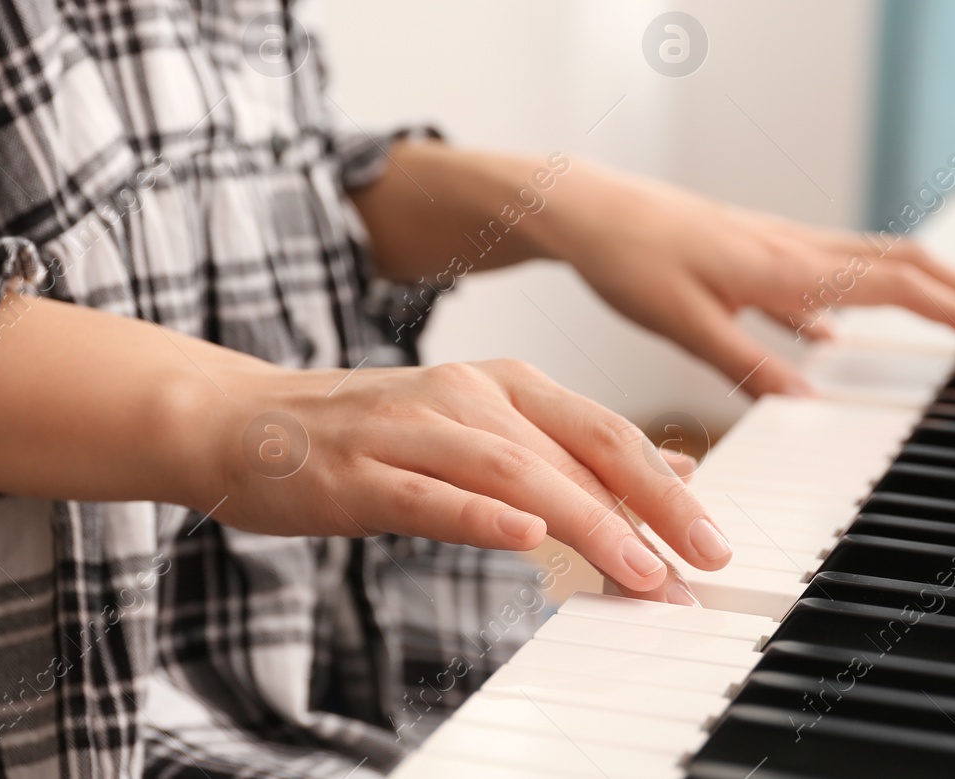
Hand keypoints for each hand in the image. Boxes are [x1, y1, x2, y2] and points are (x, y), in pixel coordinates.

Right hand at [182, 357, 729, 600]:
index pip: (600, 430)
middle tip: (700, 559)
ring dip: (584, 521)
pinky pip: (428, 493)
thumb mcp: (476, 432)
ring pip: (514, 471)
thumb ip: (565, 453)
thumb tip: (670, 472)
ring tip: (636, 569)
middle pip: (572, 447)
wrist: (243, 421)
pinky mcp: (359, 471)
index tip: (712, 539)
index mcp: (500, 384)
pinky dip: (480, 515)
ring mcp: (409, 429)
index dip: (663, 483)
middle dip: (647, 505)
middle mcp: (464, 395)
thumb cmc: (366, 436)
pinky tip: (524, 538)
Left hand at [534, 164, 954, 396]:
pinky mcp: (753, 249)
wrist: (588, 207)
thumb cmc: (629, 259)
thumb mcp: (684, 325)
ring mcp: (776, 244)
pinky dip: (855, 296)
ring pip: (871, 261)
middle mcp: (792, 247)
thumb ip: (749, 365)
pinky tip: (838, 332)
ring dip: (921, 290)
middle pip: (903, 262)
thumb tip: (812, 402)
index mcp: (784, 265)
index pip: (895, 282)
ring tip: (954, 325)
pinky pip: (824, 271)